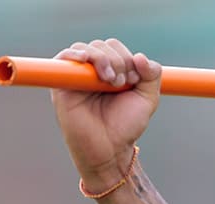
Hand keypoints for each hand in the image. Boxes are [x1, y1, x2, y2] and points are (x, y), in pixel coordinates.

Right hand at [50, 39, 160, 191]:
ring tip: (110, 82)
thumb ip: (152, 76)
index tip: (134, 80)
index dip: (128, 58)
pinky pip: (64, 58)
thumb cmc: (126, 126)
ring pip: (87, 49)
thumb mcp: (147, 99)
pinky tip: (86, 61)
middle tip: (121, 84)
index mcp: (113, 71)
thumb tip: (140, 56)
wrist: (110, 148)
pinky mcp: (62, 83)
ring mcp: (77, 76)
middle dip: (118, 60)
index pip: (117, 47)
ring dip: (103, 60)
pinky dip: (76, 54)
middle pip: (103, 45)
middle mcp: (94, 71)